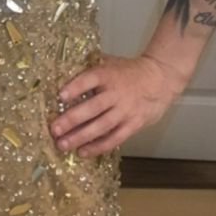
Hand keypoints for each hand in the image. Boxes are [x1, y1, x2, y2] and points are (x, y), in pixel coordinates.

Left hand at [49, 53, 187, 157]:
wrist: (160, 78)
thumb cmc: (129, 72)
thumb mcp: (110, 63)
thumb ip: (90, 68)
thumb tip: (61, 72)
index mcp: (109, 75)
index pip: (90, 79)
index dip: (76, 87)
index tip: (60, 95)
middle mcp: (117, 93)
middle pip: (93, 107)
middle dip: (72, 119)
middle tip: (54, 129)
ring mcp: (126, 111)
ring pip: (102, 126)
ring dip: (81, 137)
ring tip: (63, 145)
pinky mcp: (134, 124)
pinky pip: (115, 138)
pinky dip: (98, 146)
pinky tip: (83, 152)